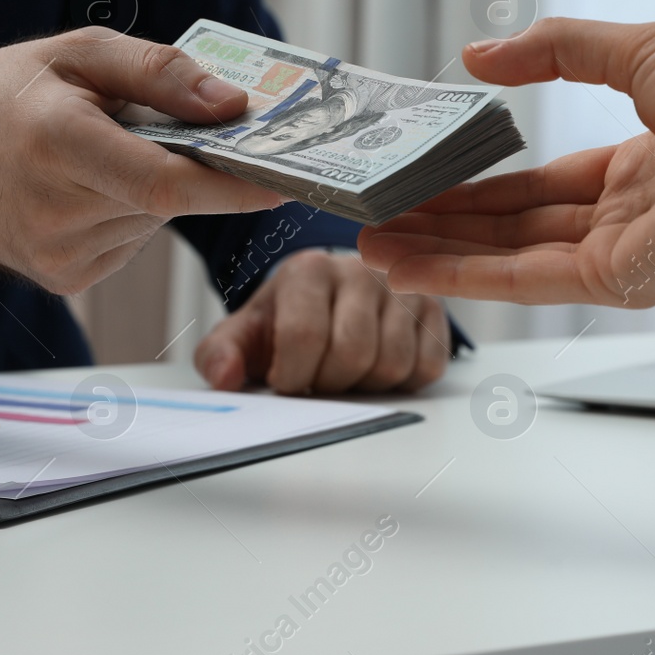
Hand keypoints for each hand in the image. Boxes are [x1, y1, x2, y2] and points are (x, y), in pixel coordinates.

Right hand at [0, 26, 285, 293]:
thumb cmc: (6, 93)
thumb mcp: (77, 52)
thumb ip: (159, 72)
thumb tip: (234, 104)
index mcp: (57, 140)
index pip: (165, 180)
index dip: (232, 184)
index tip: (284, 178)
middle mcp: (54, 208)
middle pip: (167, 197)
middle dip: (192, 165)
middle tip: (180, 129)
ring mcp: (57, 253)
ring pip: (152, 220)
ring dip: (153, 187)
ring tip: (103, 154)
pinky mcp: (63, 279)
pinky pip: (130, 242)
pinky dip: (128, 213)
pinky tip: (88, 189)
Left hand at [194, 250, 449, 394]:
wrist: (325, 299)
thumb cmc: (286, 319)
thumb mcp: (245, 333)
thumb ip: (220, 354)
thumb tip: (224, 378)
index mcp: (309, 269)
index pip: (303, 336)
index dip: (292, 376)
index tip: (284, 381)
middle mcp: (361, 270)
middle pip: (352, 354)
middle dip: (328, 383)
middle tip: (316, 378)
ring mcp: (402, 289)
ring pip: (391, 364)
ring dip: (363, 385)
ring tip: (343, 371)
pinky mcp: (433, 312)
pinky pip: (426, 368)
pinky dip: (400, 383)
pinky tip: (374, 368)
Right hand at [358, 19, 654, 305]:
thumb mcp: (636, 48)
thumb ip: (556, 50)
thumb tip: (478, 56)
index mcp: (638, 168)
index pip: (538, 186)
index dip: (477, 185)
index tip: (423, 179)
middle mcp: (622, 219)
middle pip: (510, 226)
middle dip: (441, 224)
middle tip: (378, 218)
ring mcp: (615, 256)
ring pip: (504, 256)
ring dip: (435, 252)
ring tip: (371, 245)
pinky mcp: (613, 282)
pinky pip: (521, 279)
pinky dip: (458, 274)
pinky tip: (408, 265)